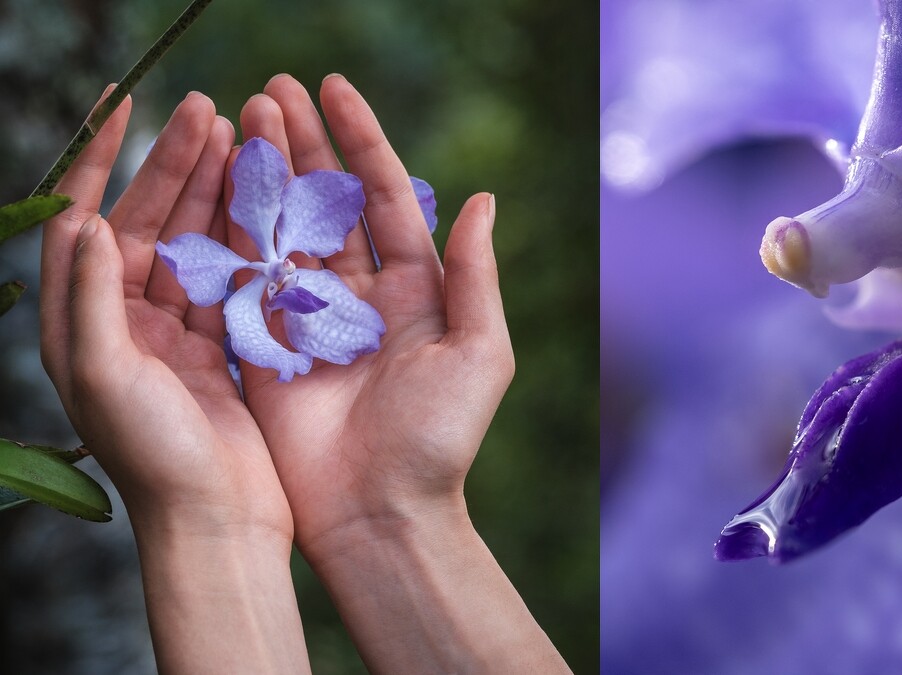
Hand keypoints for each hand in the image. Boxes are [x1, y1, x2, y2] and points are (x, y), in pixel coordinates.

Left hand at [41, 88, 308, 671]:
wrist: (217, 523)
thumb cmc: (155, 458)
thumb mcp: (109, 377)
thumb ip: (94, 299)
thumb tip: (91, 221)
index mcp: (84, 323)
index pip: (82, 219)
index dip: (99, 159)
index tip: (125, 106)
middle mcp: (124, 320)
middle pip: (146, 219)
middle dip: (173, 163)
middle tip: (207, 108)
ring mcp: (175, 333)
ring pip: (194, 242)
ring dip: (213, 191)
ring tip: (240, 137)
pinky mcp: (220, 348)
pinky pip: (230, 276)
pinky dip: (246, 237)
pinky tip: (267, 202)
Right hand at [224, 75, 564, 672]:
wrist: (382, 515)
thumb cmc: (440, 439)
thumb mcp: (481, 353)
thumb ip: (474, 276)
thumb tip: (483, 200)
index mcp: (415, 290)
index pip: (385, 197)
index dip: (361, 141)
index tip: (334, 88)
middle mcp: (361, 295)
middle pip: (327, 203)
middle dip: (303, 145)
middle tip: (272, 89)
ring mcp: (309, 319)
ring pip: (282, 229)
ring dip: (263, 174)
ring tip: (242, 116)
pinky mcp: (267, 348)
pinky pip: (246, 280)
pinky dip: (230, 232)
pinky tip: (215, 185)